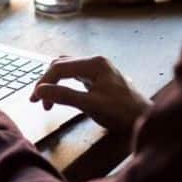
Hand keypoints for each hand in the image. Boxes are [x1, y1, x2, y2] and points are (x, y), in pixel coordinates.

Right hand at [30, 56, 149, 133]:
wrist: (145, 120)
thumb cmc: (122, 113)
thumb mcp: (91, 105)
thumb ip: (64, 96)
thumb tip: (40, 91)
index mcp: (94, 63)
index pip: (60, 67)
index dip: (44, 83)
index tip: (35, 100)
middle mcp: (95, 61)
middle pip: (61, 65)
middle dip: (47, 82)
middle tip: (38, 101)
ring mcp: (98, 68)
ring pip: (67, 69)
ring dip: (54, 82)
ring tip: (47, 100)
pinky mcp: (99, 78)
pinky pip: (75, 75)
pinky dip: (64, 84)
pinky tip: (61, 94)